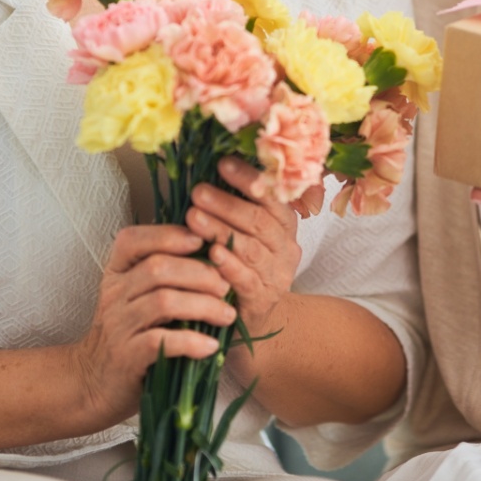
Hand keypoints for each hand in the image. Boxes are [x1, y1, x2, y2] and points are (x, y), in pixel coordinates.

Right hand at [70, 225, 236, 430]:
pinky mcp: (126, 356)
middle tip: (226, 286)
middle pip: (158, 268)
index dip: (168, 235)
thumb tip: (210, 252)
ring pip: (163, 302)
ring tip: (227, 315)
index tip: (203, 241)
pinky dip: (191, 341)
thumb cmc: (130, 333)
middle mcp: (113, 294)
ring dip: (203, 306)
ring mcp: (118, 325)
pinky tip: (211, 346)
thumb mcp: (137, 296)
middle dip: (199, 273)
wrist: (98, 381)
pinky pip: (160, 341)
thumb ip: (162, 273)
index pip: (133, 240)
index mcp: (116, 272)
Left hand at [186, 158, 301, 377]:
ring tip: (194, 218)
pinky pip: (247, 280)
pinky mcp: (262, 300)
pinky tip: (212, 254)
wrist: (249, 317)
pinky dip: (229, 265)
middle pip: (259, 220)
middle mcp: (286, 248)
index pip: (271, 196)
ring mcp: (277, 276)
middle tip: (197, 192)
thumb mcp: (242, 232)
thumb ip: (232, 205)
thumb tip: (204, 164)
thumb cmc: (238, 265)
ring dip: (221, 230)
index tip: (222, 164)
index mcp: (283, 225)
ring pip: (251, 248)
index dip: (248, 178)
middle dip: (227, 203)